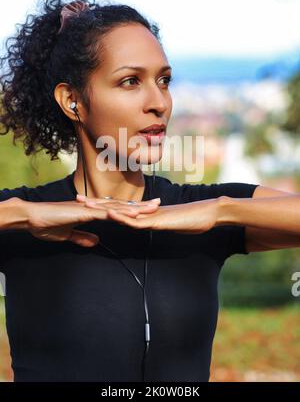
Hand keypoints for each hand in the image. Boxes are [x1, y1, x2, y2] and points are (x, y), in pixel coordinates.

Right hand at [26, 196, 159, 246]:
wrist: (31, 217)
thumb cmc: (46, 224)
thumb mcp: (68, 234)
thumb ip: (82, 237)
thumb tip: (96, 241)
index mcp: (90, 212)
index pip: (115, 210)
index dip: (131, 210)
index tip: (145, 210)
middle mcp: (93, 207)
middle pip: (121, 206)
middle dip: (141, 206)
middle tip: (158, 204)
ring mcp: (89, 209)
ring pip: (117, 208)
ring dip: (135, 208)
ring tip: (152, 208)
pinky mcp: (83, 212)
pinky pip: (104, 213)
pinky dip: (119, 213)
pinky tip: (131, 215)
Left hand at [83, 197, 220, 233]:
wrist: (210, 212)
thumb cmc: (193, 219)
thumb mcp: (172, 224)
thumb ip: (160, 224)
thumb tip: (152, 226)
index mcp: (146, 213)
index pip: (121, 209)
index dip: (103, 206)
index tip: (88, 204)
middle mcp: (146, 212)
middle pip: (116, 207)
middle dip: (95, 203)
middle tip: (76, 197)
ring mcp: (151, 215)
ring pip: (123, 212)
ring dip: (103, 208)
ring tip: (85, 204)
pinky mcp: (159, 221)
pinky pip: (138, 221)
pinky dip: (123, 218)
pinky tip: (110, 215)